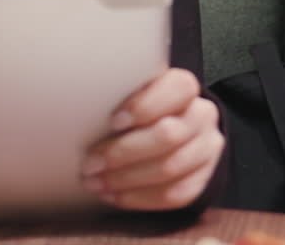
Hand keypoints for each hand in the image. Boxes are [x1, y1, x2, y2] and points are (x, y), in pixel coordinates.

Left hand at [80, 68, 223, 210]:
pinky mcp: (205, 178)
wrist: (170, 134)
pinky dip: (141, 198)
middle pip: (169, 135)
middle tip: (90, 163)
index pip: (177, 89)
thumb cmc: (138, 110)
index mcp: (184, 88)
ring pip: (171, 168)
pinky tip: (115, 196)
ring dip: (127, 179)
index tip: (113, 121)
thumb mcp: (130, 94)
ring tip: (96, 183)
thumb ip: (116, 95)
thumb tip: (77, 106)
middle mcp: (201, 115)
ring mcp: (207, 148)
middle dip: (124, 152)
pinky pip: (176, 194)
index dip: (145, 106)